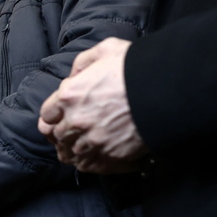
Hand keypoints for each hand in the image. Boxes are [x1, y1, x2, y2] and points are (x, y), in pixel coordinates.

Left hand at [39, 38, 148, 173]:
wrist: (169, 88)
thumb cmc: (137, 66)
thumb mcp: (105, 50)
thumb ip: (83, 63)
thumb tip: (75, 76)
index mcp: (69, 96)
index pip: (47, 115)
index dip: (53, 116)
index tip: (60, 117)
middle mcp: (76, 121)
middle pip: (58, 136)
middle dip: (62, 134)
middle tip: (71, 133)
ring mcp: (93, 141)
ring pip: (71, 154)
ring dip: (73, 151)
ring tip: (80, 148)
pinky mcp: (112, 156)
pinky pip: (90, 167)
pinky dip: (89, 164)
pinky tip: (94, 158)